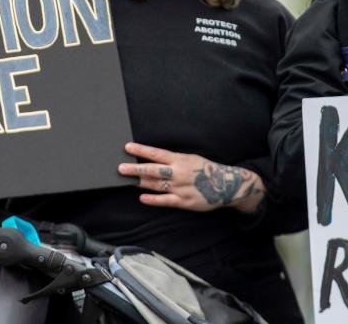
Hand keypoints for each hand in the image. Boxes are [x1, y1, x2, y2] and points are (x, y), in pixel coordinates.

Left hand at [118, 142, 263, 213]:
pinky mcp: (185, 202)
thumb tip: (154, 159)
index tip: (128, 147)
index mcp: (181, 160)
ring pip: (157, 185)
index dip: (142, 150)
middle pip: (153, 170)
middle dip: (136, 168)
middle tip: (121, 168)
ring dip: (141, 182)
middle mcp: (179, 173)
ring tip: (127, 180)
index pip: (157, 153)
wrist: (227, 185)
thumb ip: (174, 160)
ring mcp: (181, 188)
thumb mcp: (191, 159)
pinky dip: (153, 199)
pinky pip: (166, 201)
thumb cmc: (206, 170)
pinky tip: (142, 198)